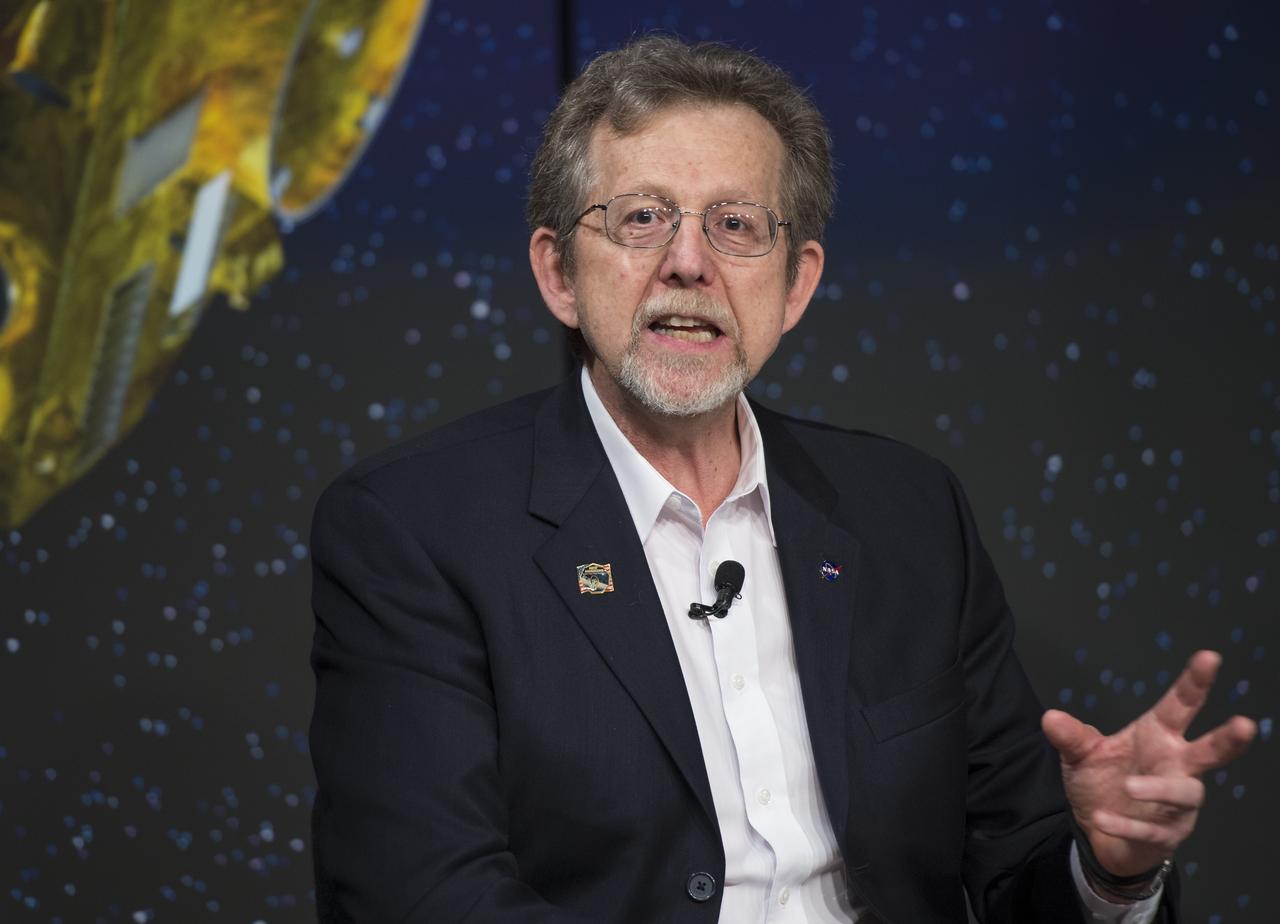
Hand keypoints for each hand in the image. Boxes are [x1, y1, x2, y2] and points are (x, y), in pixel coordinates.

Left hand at [1041, 650, 1256, 878]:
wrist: (1099, 832)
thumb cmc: (1101, 783)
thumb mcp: (1081, 756)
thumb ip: (1071, 737)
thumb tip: (1050, 717)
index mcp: (1158, 737)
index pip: (1180, 705)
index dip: (1195, 682)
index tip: (1210, 657)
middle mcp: (1176, 766)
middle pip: (1210, 752)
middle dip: (1228, 739)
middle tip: (1244, 724)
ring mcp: (1177, 804)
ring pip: (1186, 793)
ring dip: (1159, 789)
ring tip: (1129, 787)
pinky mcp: (1167, 834)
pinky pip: (1153, 829)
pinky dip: (1128, 824)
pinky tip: (1103, 819)